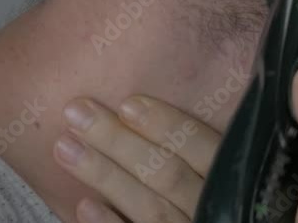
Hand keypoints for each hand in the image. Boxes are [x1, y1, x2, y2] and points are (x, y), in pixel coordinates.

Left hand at [53, 95, 221, 222]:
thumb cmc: (213, 193)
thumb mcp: (224, 167)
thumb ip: (206, 140)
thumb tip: (176, 90)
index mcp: (233, 179)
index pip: (204, 149)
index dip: (168, 125)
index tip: (128, 103)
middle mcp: (212, 207)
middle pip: (168, 174)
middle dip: (119, 141)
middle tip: (76, 112)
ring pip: (149, 207)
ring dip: (104, 176)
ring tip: (65, 147)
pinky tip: (83, 204)